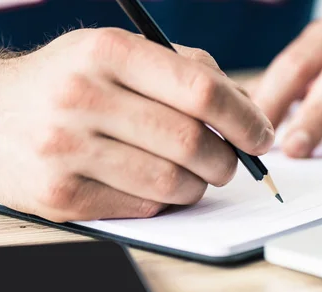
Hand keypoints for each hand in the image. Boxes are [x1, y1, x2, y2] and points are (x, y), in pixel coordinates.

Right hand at [0, 28, 273, 221]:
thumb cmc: (74, 83)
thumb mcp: (124, 56)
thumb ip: (190, 73)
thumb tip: (249, 114)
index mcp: (107, 52)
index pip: (201, 91)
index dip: (244, 119)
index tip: (261, 137)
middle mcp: (82, 97)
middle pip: (191, 142)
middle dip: (227, 162)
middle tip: (229, 164)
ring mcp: (66, 150)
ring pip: (172, 184)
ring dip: (197, 186)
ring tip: (192, 176)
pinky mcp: (60, 196)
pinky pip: (142, 209)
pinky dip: (162, 203)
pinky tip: (151, 186)